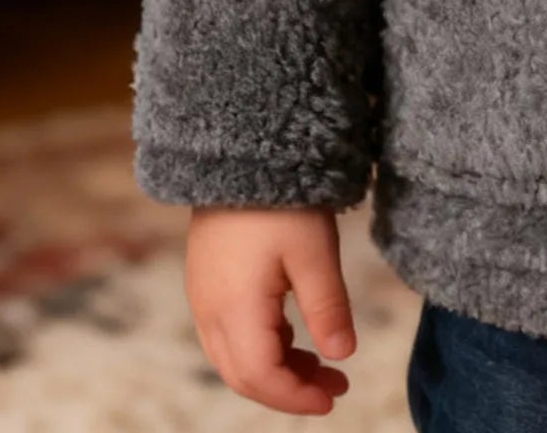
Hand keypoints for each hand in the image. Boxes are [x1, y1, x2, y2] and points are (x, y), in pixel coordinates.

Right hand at [185, 205, 357, 414]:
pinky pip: (228, 333)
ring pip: (234, 357)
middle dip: (288, 389)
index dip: (296, 397)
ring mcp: (203, 296)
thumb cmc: (282, 198)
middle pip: (244, 375)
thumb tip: (343, 357)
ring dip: (275, 370)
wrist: (240, 149)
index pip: (262, 377)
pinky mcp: (206, 281)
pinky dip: (261, 347)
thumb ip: (326, 308)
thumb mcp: (314, 252)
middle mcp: (209, 311)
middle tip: (335, 386)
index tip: (334, 398)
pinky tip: (293, 336)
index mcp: (235, 309)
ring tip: (322, 365)